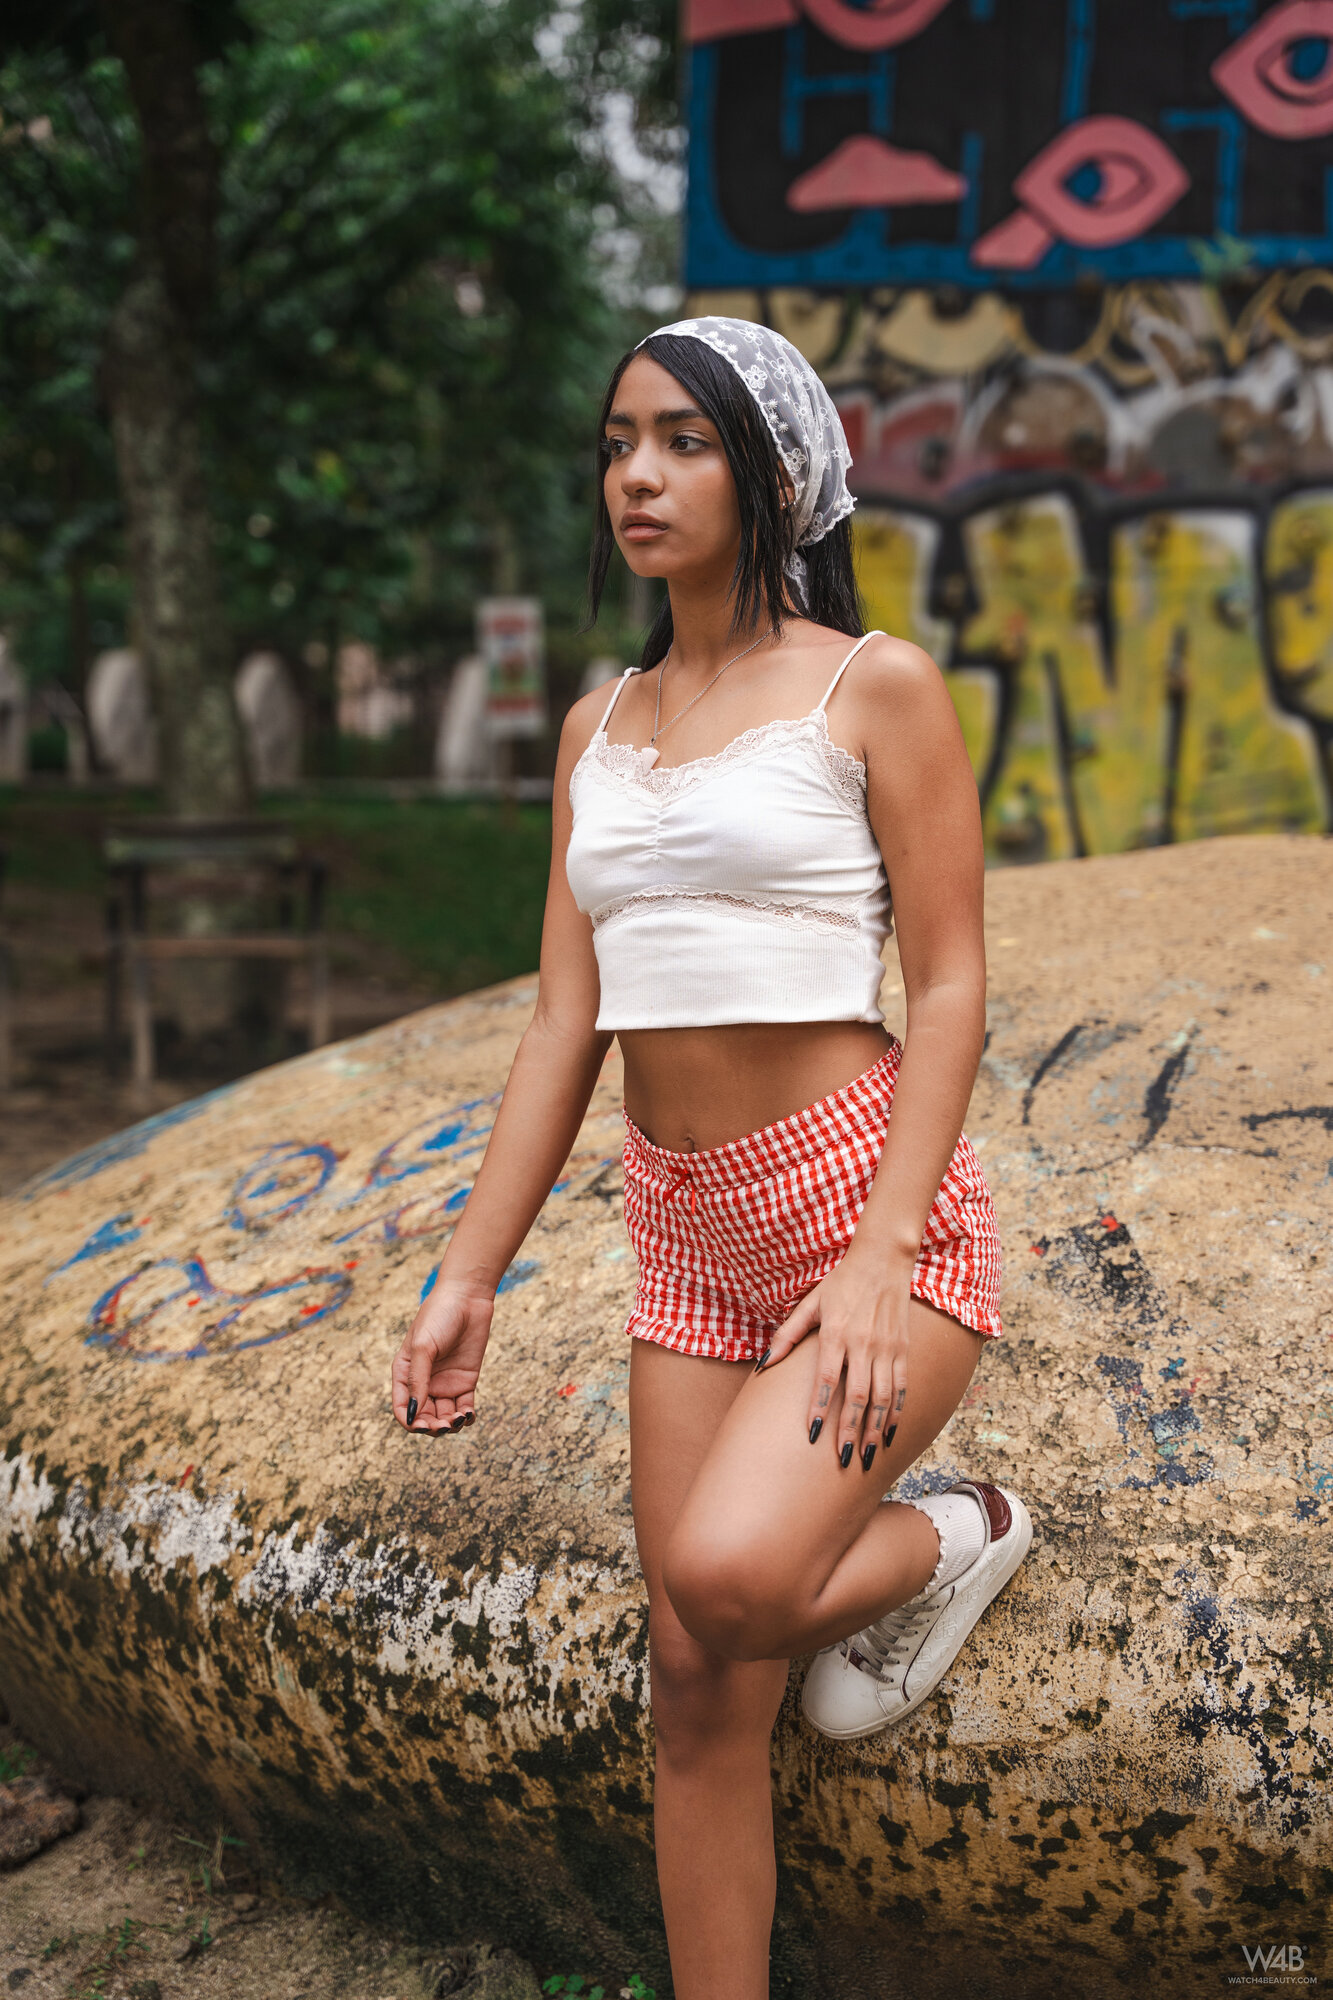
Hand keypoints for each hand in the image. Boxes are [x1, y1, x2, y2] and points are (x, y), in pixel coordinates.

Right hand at [392, 1278, 493, 1434]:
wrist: (467, 1297)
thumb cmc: (438, 1316)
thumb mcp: (424, 1347)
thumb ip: (418, 1380)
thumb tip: (413, 1414)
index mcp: (405, 1373)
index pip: (402, 1408)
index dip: (410, 1422)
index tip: (421, 1425)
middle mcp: (424, 1382)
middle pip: (423, 1416)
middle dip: (432, 1427)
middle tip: (443, 1424)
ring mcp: (445, 1383)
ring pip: (443, 1416)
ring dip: (449, 1425)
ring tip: (458, 1419)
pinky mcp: (465, 1381)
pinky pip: (464, 1408)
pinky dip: (466, 1418)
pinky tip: (468, 1416)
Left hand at [761, 1252, 911, 1469]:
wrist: (883, 1259)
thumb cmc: (842, 1282)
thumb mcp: (810, 1303)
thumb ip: (788, 1334)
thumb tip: (764, 1364)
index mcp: (837, 1333)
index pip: (827, 1379)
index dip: (821, 1407)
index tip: (814, 1434)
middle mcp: (864, 1343)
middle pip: (858, 1396)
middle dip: (850, 1430)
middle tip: (842, 1459)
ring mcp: (887, 1348)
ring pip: (883, 1397)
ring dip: (874, 1429)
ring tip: (865, 1456)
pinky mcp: (903, 1349)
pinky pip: (901, 1387)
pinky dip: (896, 1412)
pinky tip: (889, 1432)